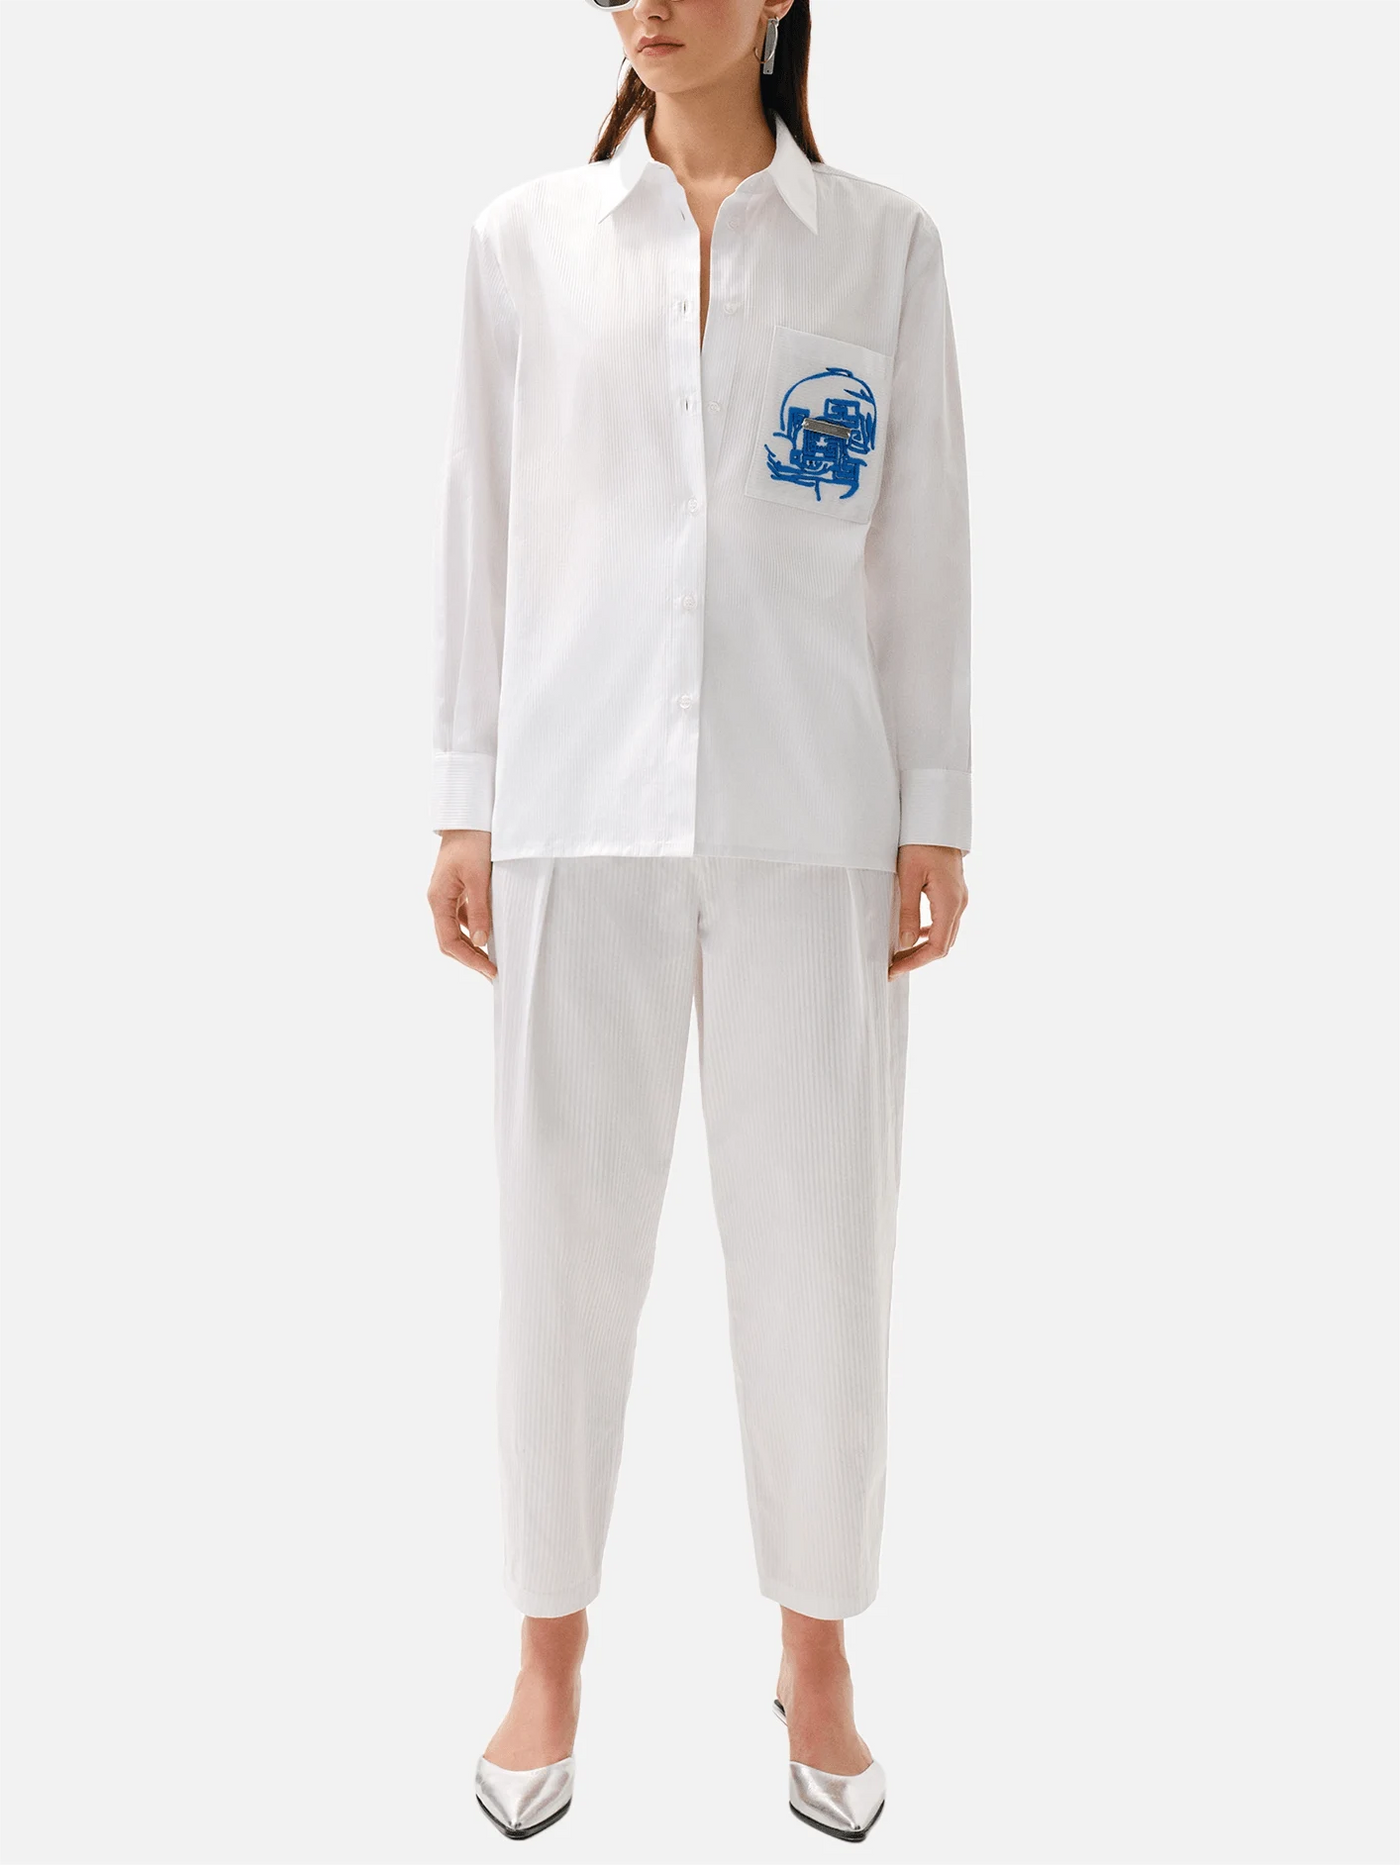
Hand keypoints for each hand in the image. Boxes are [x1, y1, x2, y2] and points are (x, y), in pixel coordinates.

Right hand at [428, 829, 496, 978]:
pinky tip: (491, 935)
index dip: (469, 960)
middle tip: (493, 972)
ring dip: (472, 947)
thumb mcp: (479, 877)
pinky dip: (475, 931)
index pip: (449, 941)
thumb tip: (480, 942)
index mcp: (439, 899)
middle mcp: (439, 901)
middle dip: (470, 958)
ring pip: (456, 931)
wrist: (470, 818)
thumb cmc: (473, 842)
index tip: (490, 970)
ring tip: (493, 959)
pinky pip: (463, 918)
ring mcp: (447, 896)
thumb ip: (480, 910)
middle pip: (449, 941)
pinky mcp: (458, 891)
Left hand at [889, 844, 967, 976]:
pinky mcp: (954, 894)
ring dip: (923, 948)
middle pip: (943, 945)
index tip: (893, 970)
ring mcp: (959, 899)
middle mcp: (959, 904)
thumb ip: (907, 912)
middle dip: (918, 959)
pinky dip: (928, 934)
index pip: (937, 947)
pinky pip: (944, 922)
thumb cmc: (920, 843)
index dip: (915, 962)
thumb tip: (904, 944)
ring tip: (898, 955)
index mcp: (950, 902)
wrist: (936, 820)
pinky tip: (911, 934)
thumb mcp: (908, 877)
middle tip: (892, 967)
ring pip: (945, 935)